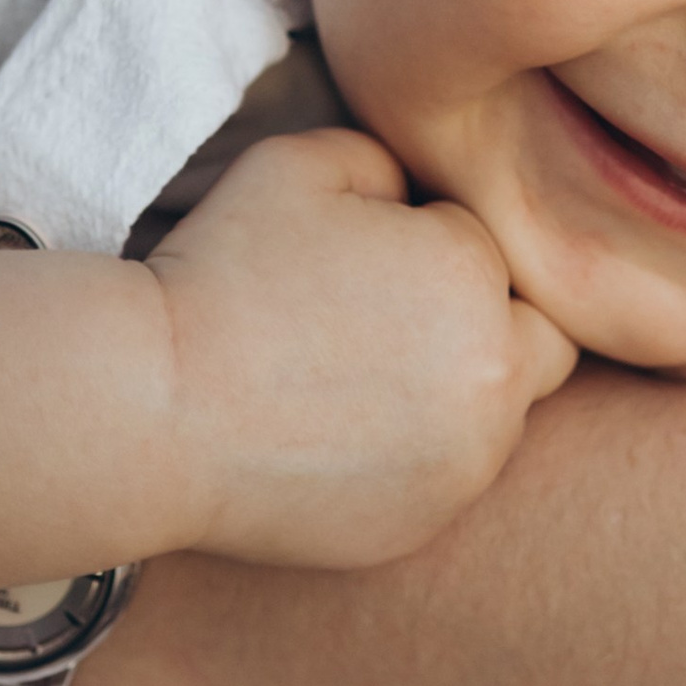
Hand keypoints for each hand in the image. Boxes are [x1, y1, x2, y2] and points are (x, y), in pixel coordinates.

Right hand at [144, 129, 575, 565]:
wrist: (150, 410)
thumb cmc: (221, 275)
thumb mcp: (304, 165)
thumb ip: (392, 161)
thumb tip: (424, 196)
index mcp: (474, 274)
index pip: (490, 246)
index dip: (432, 245)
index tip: (366, 262)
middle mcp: (494, 376)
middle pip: (535, 335)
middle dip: (486, 321)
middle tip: (390, 323)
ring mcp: (465, 465)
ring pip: (499, 414)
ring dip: (457, 393)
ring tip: (358, 382)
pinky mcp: (423, 524)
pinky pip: (450, 478)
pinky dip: (418, 458)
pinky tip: (342, 438)